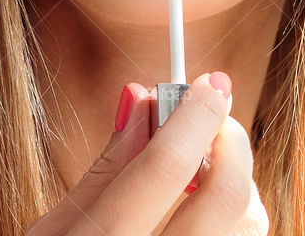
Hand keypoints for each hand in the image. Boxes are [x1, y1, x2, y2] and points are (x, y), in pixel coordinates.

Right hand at [24, 71, 269, 235]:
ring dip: (236, 186)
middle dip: (229, 143)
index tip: (212, 83)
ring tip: (201, 178)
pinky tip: (203, 219)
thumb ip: (107, 166)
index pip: (164, 168)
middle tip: (213, 120)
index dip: (194, 115)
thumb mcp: (54, 229)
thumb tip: (144, 99)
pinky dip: (235, 224)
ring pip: (249, 228)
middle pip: (225, 198)